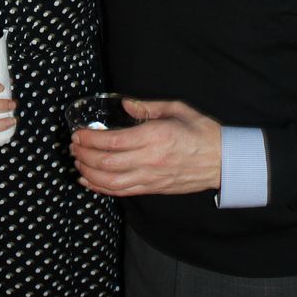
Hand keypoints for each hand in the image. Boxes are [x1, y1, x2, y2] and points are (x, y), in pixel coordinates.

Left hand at [71, 99, 221, 196]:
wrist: (223, 160)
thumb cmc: (202, 131)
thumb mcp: (177, 109)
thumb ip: (148, 106)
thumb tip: (125, 104)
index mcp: (155, 136)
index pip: (113, 141)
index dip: (90, 139)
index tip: (78, 133)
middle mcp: (150, 159)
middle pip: (107, 163)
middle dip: (84, 155)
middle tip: (73, 146)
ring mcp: (151, 178)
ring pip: (111, 182)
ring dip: (89, 173)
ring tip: (77, 162)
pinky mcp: (153, 189)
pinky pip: (122, 192)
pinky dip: (101, 188)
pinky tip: (89, 181)